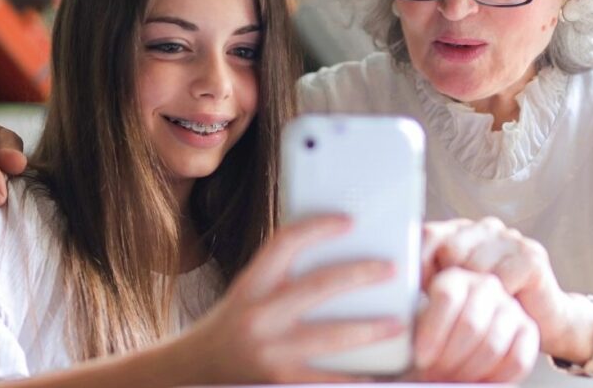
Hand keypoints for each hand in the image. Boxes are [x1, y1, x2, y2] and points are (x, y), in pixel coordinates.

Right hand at [179, 215, 405, 382]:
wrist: (194, 372)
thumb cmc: (230, 327)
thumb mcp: (247, 292)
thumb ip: (281, 275)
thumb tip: (333, 250)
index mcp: (251, 286)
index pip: (285, 243)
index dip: (318, 228)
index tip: (349, 221)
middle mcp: (259, 316)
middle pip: (318, 286)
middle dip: (359, 275)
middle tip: (390, 269)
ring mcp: (271, 353)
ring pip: (331, 337)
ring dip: (370, 329)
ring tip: (398, 322)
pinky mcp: (282, 383)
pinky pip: (329, 380)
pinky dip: (356, 377)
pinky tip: (379, 372)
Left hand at [411, 267, 538, 381]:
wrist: (474, 338)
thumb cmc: (437, 334)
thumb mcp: (419, 322)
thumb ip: (411, 323)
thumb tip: (391, 342)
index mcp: (454, 276)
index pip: (448, 295)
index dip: (433, 331)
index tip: (421, 357)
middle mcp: (485, 284)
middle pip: (470, 323)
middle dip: (450, 359)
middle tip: (434, 376)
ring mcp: (510, 305)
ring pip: (492, 344)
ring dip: (469, 372)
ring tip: (452, 380)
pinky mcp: (529, 328)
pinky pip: (517, 359)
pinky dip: (495, 379)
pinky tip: (478, 383)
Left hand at [422, 217, 577, 357]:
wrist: (545, 322)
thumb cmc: (491, 310)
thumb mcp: (454, 293)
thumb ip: (429, 280)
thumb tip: (396, 283)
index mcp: (461, 231)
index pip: (427, 234)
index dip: (419, 263)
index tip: (419, 292)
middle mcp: (485, 227)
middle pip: (450, 249)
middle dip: (450, 282)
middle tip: (457, 307)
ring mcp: (510, 238)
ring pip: (475, 265)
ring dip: (476, 295)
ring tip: (483, 309)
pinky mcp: (531, 256)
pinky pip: (501, 279)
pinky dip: (499, 300)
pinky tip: (505, 305)